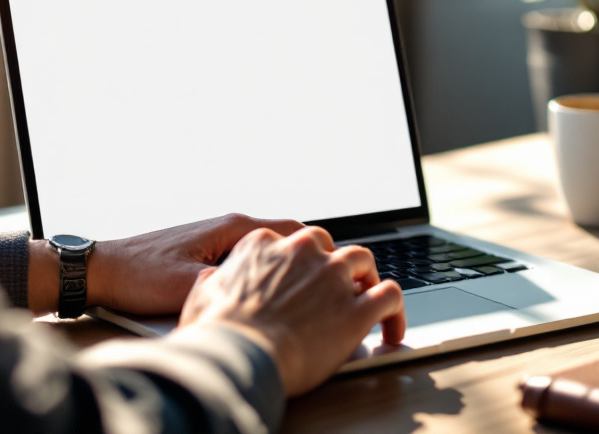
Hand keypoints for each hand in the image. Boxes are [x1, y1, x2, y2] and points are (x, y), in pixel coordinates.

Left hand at [28, 213, 303, 315]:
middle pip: (286, 238)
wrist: (102, 270)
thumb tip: (273, 295)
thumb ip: (237, 285)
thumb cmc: (141, 276)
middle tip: (323, 286)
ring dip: (283, 266)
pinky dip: (262, 271)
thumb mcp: (194, 286)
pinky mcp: (205, 250)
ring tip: (296, 292)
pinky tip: (260, 293)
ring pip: (267, 248)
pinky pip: (248, 257)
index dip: (321, 252)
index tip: (336, 272)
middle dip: (307, 261)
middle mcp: (229, 226)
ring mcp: (217, 237)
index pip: (296, 230)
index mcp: (234, 228)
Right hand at [177, 226, 405, 395]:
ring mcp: (333, 277)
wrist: (240, 355)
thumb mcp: (201, 296)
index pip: (293, 242)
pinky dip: (396, 311)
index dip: (301, 263)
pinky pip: (390, 296)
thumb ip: (212, 282)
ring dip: (368, 278)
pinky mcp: (356, 309)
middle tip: (337, 287)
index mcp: (265, 244)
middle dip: (336, 265)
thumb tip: (211, 279)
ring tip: (368, 299)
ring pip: (364, 260)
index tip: (303, 278)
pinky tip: (393, 329)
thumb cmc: (218, 332)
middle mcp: (304, 252)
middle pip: (331, 246)